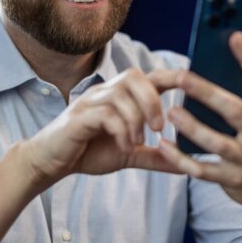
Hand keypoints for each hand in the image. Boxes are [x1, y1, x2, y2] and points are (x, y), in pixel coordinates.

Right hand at [22, 68, 183, 185]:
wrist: (50, 163)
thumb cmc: (88, 153)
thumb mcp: (128, 155)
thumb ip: (155, 157)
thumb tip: (185, 167)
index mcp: (119, 96)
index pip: (147, 76)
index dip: (170, 75)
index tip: (192, 85)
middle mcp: (104, 92)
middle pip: (134, 76)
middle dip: (152, 100)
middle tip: (158, 129)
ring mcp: (90, 102)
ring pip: (120, 94)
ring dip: (136, 119)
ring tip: (138, 142)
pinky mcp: (78, 118)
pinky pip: (106, 114)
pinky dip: (121, 130)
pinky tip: (125, 145)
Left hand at [158, 31, 241, 223]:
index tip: (234, 37)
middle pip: (235, 112)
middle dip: (207, 93)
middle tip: (181, 76)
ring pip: (216, 143)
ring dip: (191, 126)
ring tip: (170, 111)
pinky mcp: (231, 181)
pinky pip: (201, 170)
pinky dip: (180, 159)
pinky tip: (163, 145)